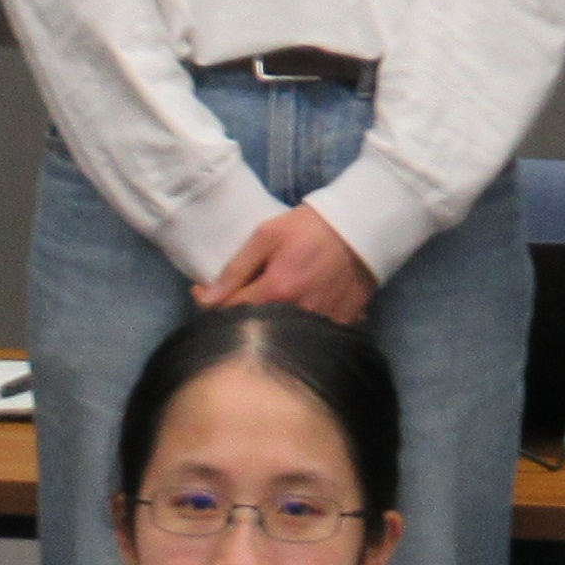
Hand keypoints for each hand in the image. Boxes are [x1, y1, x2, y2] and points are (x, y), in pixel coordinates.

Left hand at [198, 206, 382, 324]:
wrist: (362, 227)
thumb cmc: (310, 227)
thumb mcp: (267, 235)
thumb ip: (236, 268)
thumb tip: (205, 297)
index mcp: (276, 292)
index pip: (228, 312)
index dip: (209, 303)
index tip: (202, 290)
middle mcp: (297, 315)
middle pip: (253, 329)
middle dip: (236, 316)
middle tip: (232, 298)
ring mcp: (320, 324)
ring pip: (281, 336)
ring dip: (265, 324)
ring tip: (261, 307)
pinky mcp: (339, 326)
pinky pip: (309, 338)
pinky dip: (295, 330)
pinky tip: (291, 314)